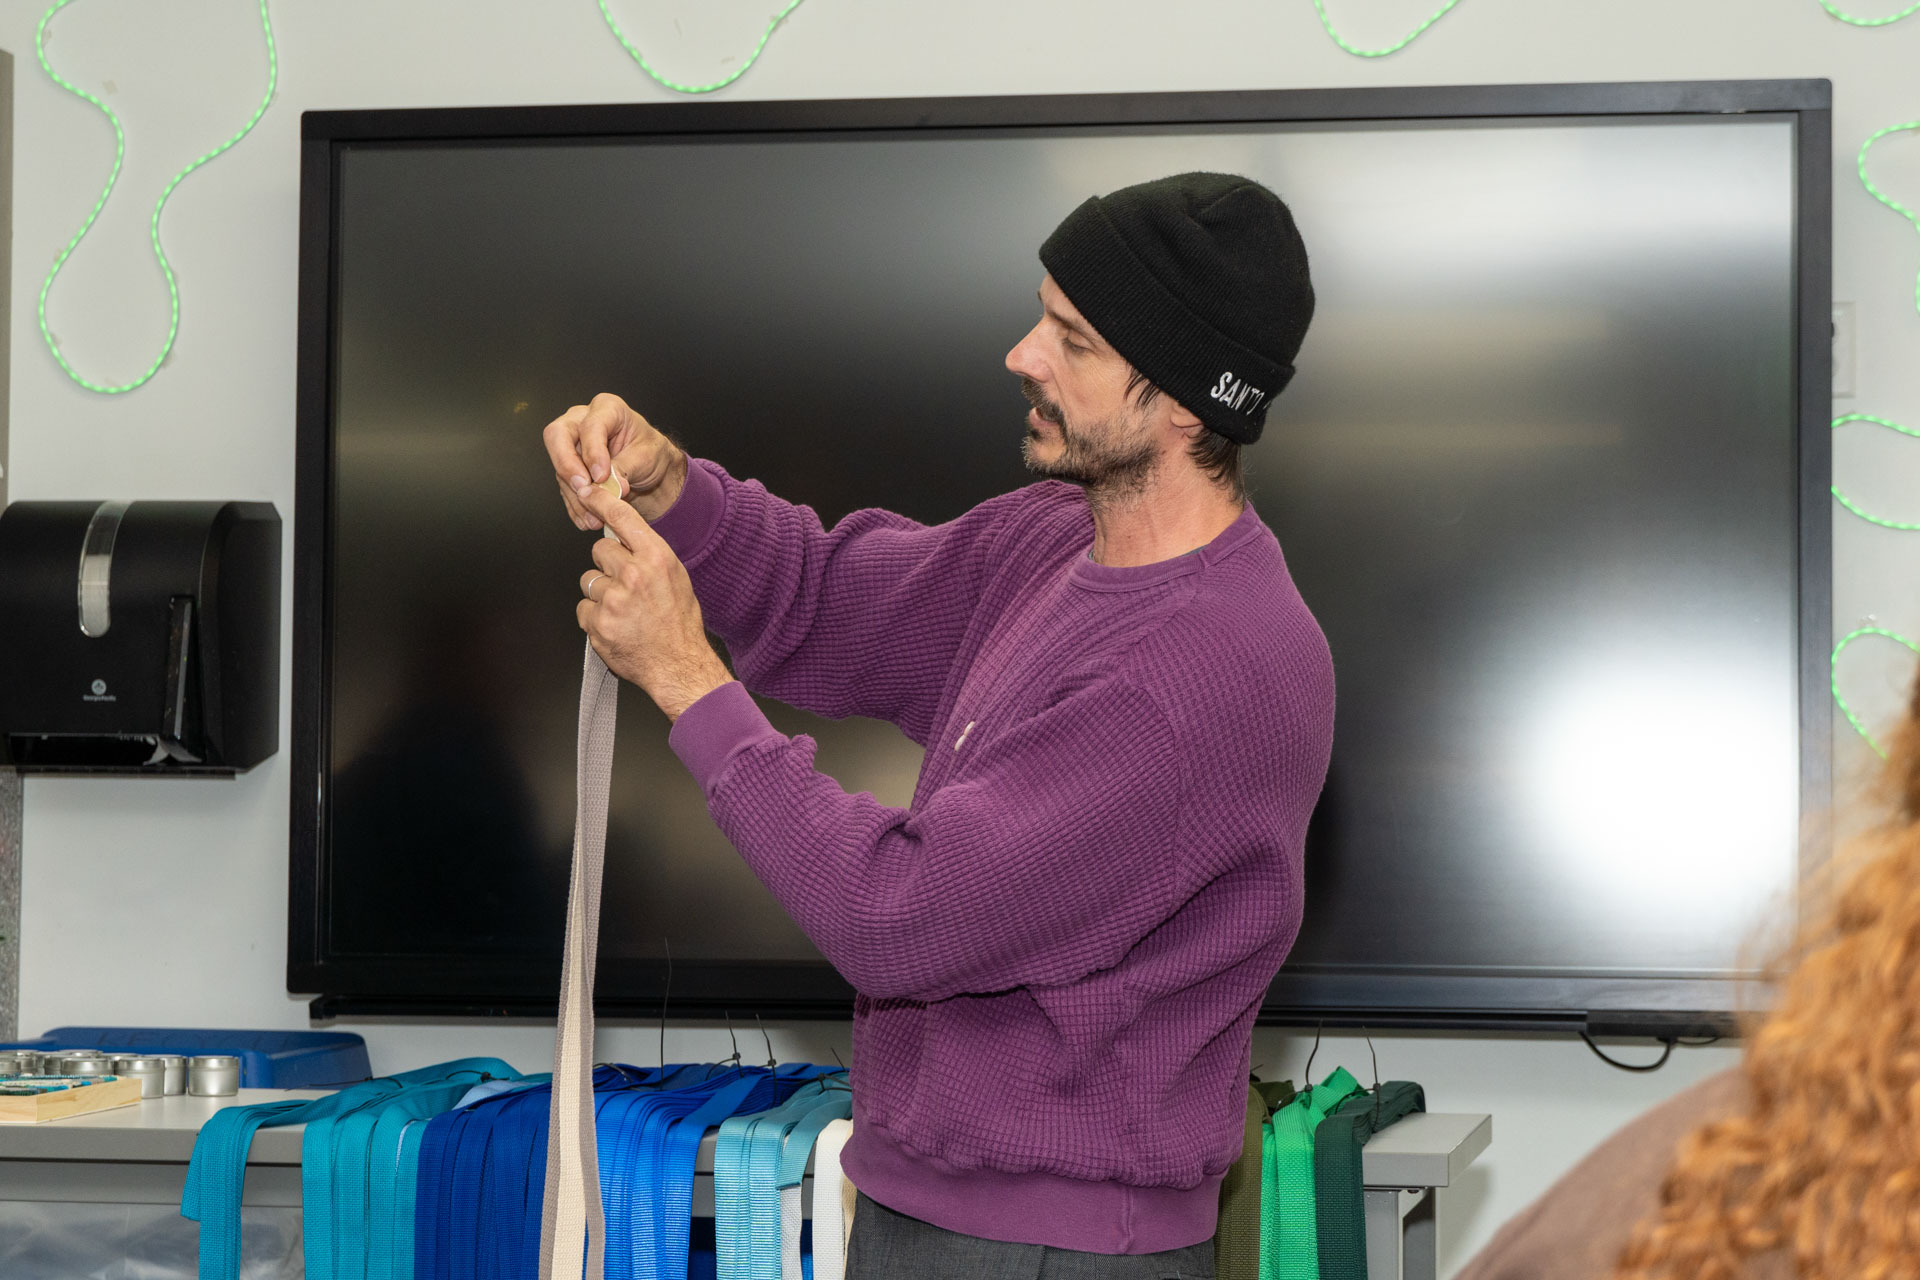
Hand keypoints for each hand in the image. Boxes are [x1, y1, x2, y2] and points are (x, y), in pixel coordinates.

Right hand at [544, 392, 688, 529]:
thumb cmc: (650, 452)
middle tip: (583, 488)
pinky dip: (575, 506)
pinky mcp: (569, 469)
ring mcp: (572, 445)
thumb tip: (610, 485)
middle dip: (567, 465)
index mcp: (606, 408)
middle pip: (557, 436)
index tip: (601, 475)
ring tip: (594, 516)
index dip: (593, 451)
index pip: (590, 425)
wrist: (651, 469)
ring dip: (576, 495)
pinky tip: (587, 519)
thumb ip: (626, 467)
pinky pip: (565, 487)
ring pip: (560, 468)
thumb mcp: (646, 456)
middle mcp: (582, 421)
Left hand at [577, 485, 732, 720]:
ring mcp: (613, 600)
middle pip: (599, 551)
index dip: (602, 501)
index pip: (623, 519)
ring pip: (589, 581)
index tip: (588, 490)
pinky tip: (615, 626)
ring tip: (623, 611)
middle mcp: (634, 575)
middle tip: (625, 586)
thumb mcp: (676, 579)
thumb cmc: (679, 625)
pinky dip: (595, 618)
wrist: (678, 665)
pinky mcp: (597, 623)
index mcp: (657, 559)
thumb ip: (650, 557)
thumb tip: (626, 540)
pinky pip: (583, 608)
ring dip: (600, 594)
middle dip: (608, 566)